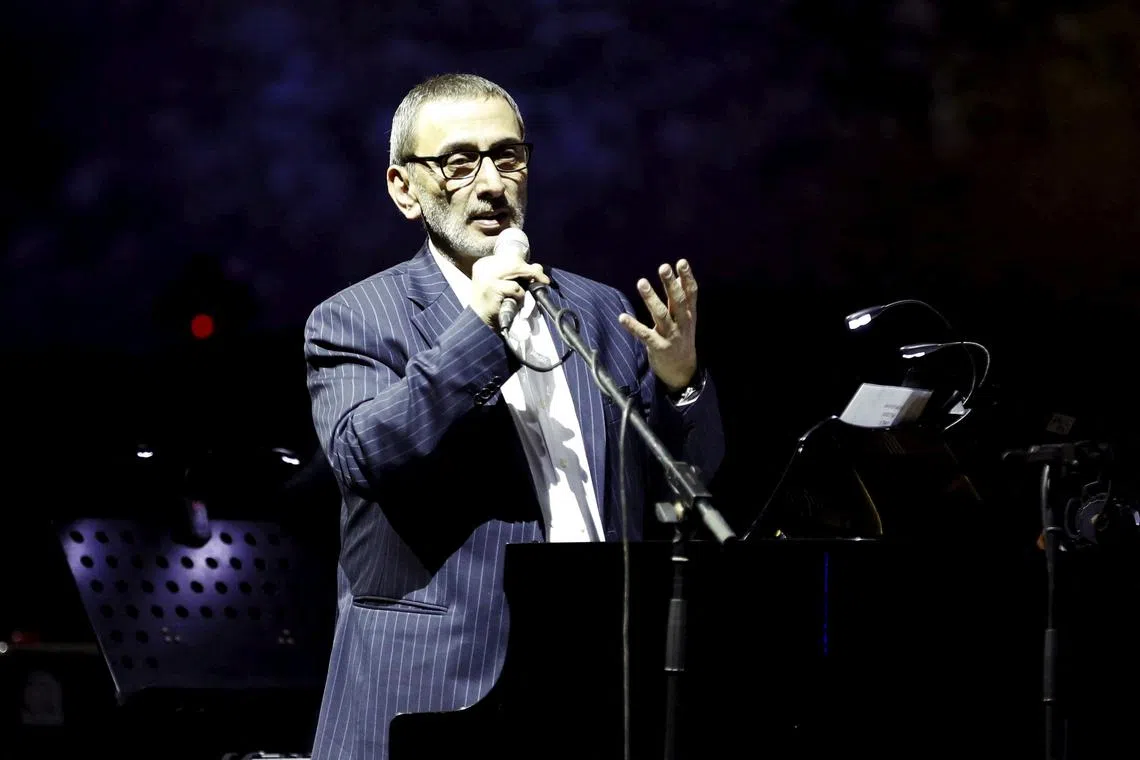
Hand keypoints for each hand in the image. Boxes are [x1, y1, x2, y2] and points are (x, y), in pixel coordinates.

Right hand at [470, 255, 549, 327]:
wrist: (480, 323)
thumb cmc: (494, 304)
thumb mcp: (504, 285)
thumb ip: (518, 275)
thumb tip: (538, 268)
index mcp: (485, 263)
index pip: (510, 256)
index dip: (526, 264)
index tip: (536, 271)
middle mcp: (484, 267)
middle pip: (515, 261)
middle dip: (531, 270)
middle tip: (542, 280)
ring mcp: (487, 276)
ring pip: (517, 269)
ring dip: (526, 282)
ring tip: (523, 294)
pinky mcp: (492, 287)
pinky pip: (515, 287)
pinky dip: (520, 295)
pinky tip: (515, 302)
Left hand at [618, 259, 698, 392]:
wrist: (682, 371)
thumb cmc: (681, 339)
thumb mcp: (685, 319)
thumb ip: (681, 298)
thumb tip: (679, 275)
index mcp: (690, 315)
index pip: (691, 294)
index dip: (687, 278)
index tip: (681, 262)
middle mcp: (682, 324)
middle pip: (678, 301)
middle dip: (671, 284)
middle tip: (663, 267)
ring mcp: (671, 336)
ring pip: (661, 315)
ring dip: (651, 298)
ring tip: (642, 282)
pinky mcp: (659, 348)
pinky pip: (645, 335)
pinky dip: (633, 326)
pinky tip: (622, 317)